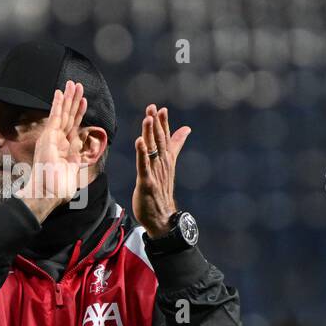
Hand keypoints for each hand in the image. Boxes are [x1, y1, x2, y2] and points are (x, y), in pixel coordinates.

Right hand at [17, 80, 88, 222]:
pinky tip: (60, 92)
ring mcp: (52, 137)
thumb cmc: (58, 187)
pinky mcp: (48, 136)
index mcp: (63, 147)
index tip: (83, 100)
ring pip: (63, 113)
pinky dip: (58, 104)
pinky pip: (55, 117)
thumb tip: (81, 151)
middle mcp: (57, 140)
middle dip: (73, 100)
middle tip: (77, 85)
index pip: (73, 126)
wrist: (48, 192)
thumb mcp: (73, 170)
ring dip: (68, 98)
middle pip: (68, 116)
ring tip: (73, 83)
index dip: (79, 112)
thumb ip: (76, 159)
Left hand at [132, 104, 190, 237]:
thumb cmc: (163, 190)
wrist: (163, 217)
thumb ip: (175, 145)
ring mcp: (155, 172)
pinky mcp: (147, 182)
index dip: (162, 123)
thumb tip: (186, 129)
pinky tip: (139, 142)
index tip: (160, 108)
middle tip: (152, 108)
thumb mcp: (169, 164)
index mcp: (167, 159)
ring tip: (147, 119)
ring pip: (152, 149)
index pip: (165, 137)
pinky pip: (144, 165)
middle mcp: (163, 163)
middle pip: (159, 140)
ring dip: (149, 133)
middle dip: (156, 123)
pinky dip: (142, 153)